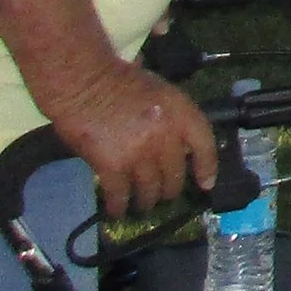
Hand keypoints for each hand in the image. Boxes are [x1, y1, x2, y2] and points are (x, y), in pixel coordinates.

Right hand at [51, 60, 220, 217]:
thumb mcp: (159, 91)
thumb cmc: (120, 79)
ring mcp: (139, 154)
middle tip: (164, 194)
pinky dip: (119, 206)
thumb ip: (172, 118)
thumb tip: (177, 142)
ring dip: (147, 201)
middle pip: (175, 175)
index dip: (207, 167)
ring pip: (150, 190)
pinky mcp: (112, 167)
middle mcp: (165, 137)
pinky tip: (117, 210)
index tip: (206, 183)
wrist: (84, 82)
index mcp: (180, 112)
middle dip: (170, 189)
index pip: (204, 145)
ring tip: (144, 204)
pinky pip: (120, 195)